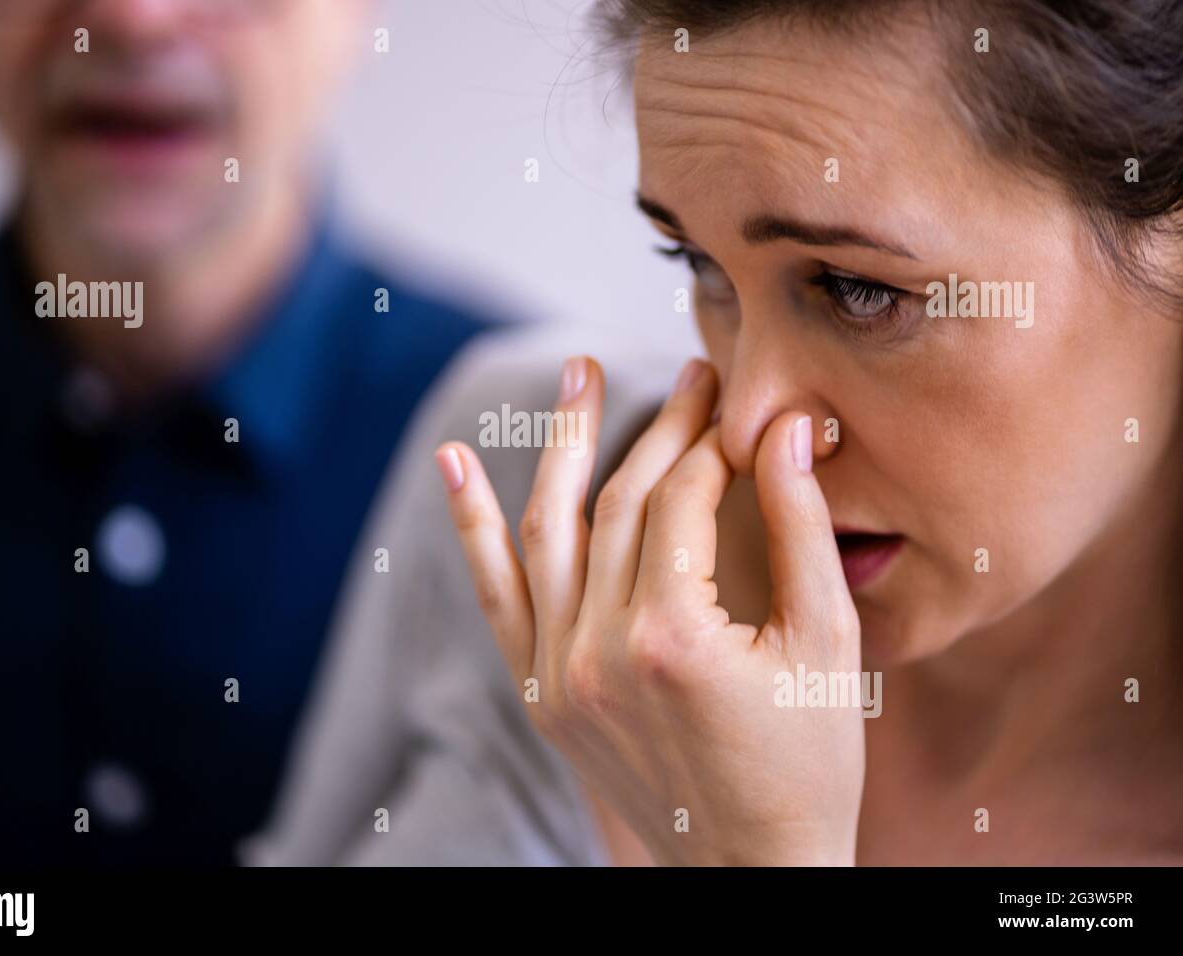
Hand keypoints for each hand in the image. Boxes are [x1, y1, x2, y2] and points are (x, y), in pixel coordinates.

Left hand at [435, 356, 864, 865]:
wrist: (752, 869)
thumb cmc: (810, 761)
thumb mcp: (828, 642)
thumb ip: (800, 525)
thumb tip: (787, 424)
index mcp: (674, 639)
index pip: (685, 499)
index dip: (718, 442)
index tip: (744, 407)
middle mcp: (598, 652)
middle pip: (619, 503)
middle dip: (660, 429)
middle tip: (691, 373)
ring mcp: (556, 676)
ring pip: (547, 531)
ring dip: (561, 445)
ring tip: (578, 374)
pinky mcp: (538, 694)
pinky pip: (497, 595)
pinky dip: (472, 527)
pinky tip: (454, 463)